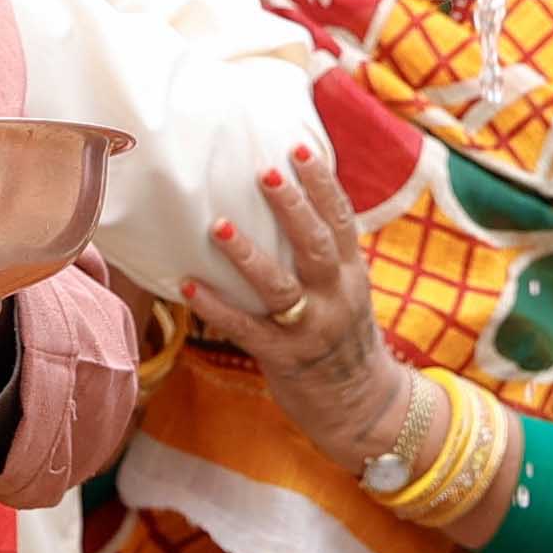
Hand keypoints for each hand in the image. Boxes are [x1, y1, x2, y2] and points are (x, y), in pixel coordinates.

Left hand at [177, 150, 433, 493]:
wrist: (363, 405)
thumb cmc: (343, 337)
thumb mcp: (347, 290)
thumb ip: (325, 254)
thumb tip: (293, 201)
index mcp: (351, 274)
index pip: (341, 220)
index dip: (322, 183)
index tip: (300, 147)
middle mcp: (335, 297)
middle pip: (315, 244)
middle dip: (291, 205)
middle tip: (265, 170)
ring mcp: (311, 329)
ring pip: (280, 287)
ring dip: (248, 255)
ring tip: (219, 225)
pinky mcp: (285, 357)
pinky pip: (247, 329)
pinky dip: (218, 308)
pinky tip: (190, 287)